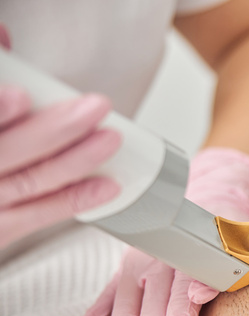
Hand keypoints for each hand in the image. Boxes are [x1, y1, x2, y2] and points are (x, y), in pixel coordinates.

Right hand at [0, 26, 120, 248]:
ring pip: (31, 181)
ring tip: (110, 140)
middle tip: (94, 108)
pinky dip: (73, 200)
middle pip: (7, 151)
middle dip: (55, 129)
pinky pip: (36, 216)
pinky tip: (106, 186)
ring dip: (76, 160)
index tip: (20, 96)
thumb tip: (3, 37)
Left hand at [81, 147, 248, 315]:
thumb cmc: (176, 242)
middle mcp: (158, 263)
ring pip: (176, 293)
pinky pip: (211, 259)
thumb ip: (115, 300)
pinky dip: (206, 277)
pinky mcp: (216, 238)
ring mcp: (186, 250)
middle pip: (150, 314)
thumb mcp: (138, 269)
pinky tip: (201, 298)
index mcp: (136, 272)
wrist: (214, 198)